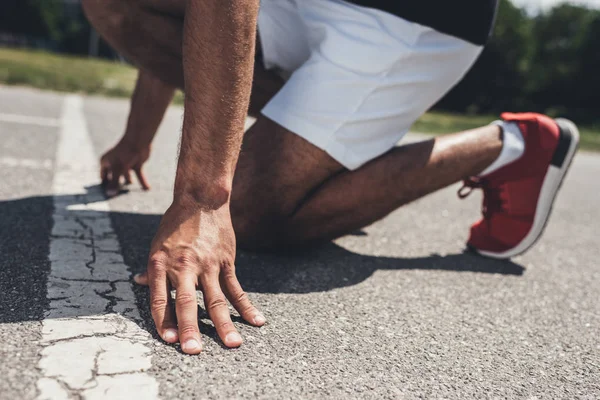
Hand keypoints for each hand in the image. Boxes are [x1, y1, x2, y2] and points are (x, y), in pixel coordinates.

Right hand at [100, 140, 150, 196]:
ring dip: (129, 183)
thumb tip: (109, 194)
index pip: (103, 177)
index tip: (106, 197)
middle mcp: (115, 163)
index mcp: (106, 162)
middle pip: (115, 178)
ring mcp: (126, 164)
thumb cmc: (124, 153)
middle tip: (118, 199)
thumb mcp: (118, 169)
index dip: (105, 186)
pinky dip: (142, 182)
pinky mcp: (136, 164)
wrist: (139, 141)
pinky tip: (147, 189)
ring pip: (126, 177)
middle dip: (117, 187)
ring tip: (130, 196)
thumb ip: (114, 182)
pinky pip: (139, 175)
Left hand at [134, 199, 264, 353]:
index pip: (161, 299)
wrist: (201, 200)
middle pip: (187, 302)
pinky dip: (246, 307)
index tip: (169, 340)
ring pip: (216, 299)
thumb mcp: (157, 245)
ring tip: (233, 344)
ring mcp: (207, 265)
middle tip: (193, 350)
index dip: (164, 321)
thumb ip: (152, 270)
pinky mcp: (226, 262)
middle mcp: (184, 266)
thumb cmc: (175, 224)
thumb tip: (138, 284)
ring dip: (224, 324)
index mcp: (161, 264)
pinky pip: (236, 288)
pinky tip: (256, 321)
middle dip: (190, 328)